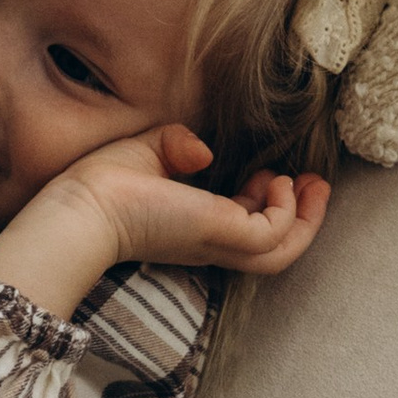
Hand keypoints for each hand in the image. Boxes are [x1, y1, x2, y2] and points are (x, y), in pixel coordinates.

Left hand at [0, 128, 330, 315]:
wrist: (83, 207)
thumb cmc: (102, 185)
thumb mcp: (148, 154)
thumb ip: (177, 147)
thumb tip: (203, 152)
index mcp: (193, 229)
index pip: (245, 229)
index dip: (268, 204)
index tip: (276, 175)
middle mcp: (209, 243)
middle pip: (274, 248)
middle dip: (302, 216)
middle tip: (315, 184)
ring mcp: (217, 243)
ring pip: (282, 250)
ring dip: (305, 217)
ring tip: (310, 182)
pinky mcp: (221, 235)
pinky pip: (274, 234)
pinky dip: (285, 210)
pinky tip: (274, 179)